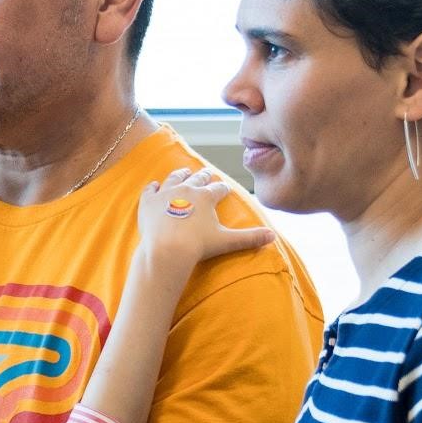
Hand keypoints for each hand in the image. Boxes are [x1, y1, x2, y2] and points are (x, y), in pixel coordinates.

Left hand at [135, 169, 275, 278]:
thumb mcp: (227, 241)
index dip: (223, 188)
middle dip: (204, 176)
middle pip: (197, 179)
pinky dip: (152, 188)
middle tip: (207, 174)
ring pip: (174, 179)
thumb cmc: (198, 246)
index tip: (225, 188)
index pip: (218, 189)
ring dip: (180, 175)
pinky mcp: (147, 202)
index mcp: (206, 196)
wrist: (167, 250)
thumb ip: (250, 238)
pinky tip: (154, 185)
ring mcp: (165, 194)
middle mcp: (186, 189)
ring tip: (184, 172)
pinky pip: (149, 190)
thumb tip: (274, 237)